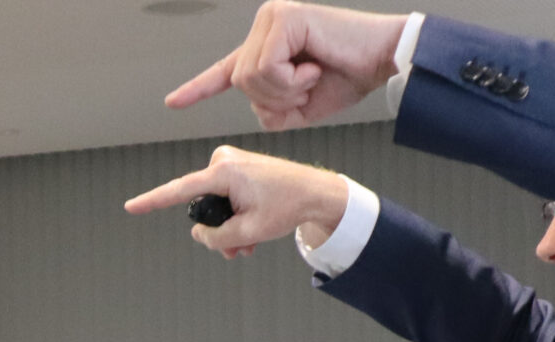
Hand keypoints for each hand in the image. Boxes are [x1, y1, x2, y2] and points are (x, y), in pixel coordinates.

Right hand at [125, 145, 350, 256]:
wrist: (315, 192)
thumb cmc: (287, 207)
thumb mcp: (249, 233)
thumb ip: (216, 238)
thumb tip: (199, 233)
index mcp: (224, 172)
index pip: (179, 190)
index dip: (153, 202)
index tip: (130, 207)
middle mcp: (222, 161)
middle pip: (202, 206)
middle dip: (215, 231)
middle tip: (237, 252)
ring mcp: (229, 163)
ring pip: (214, 206)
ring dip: (226, 229)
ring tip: (247, 247)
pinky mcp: (236, 167)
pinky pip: (224, 198)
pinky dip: (233, 217)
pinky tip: (250, 234)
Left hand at [165, 2, 406, 129]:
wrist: (381, 61)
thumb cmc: (348, 77)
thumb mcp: (301, 107)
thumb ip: (271, 110)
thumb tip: (256, 108)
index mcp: (267, 45)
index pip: (226, 70)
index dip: (199, 88)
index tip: (173, 102)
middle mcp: (265, 25)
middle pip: (239, 82)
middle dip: (272, 100)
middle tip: (306, 88)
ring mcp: (272, 17)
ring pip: (249, 77)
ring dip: (282, 92)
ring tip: (311, 77)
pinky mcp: (284, 17)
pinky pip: (265, 68)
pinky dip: (289, 80)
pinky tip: (312, 68)